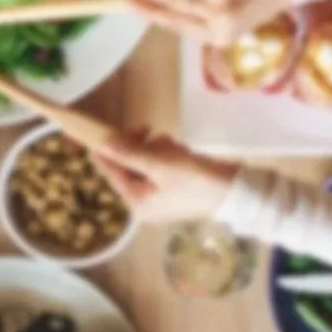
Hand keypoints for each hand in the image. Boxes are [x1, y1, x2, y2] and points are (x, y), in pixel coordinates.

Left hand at [95, 129, 237, 224]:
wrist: (234, 191)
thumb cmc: (195, 180)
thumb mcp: (159, 165)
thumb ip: (129, 154)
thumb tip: (102, 144)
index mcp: (137, 203)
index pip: (111, 172)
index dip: (104, 150)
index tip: (98, 130)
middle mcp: (145, 203)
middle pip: (128, 166)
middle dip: (139, 147)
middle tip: (146, 129)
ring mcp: (159, 196)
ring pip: (145, 162)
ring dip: (156, 148)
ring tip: (174, 147)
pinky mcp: (173, 188)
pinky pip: (160, 166)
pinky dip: (167, 155)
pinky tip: (182, 151)